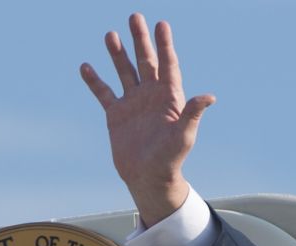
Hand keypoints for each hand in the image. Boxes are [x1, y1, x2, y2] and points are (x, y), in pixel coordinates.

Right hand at [80, 14, 215, 225]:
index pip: (168, 65)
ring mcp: (133, 103)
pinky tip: (86, 66)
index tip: (162, 24)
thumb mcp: (184, 136)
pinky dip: (94, 81)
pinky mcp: (116, 115)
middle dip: (141, 40)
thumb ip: (193, 114)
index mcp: (169, 98)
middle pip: (145, 61)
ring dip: (118, 54)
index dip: (165, 45)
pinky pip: (104, 93)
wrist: (149, 178)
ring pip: (124, 72)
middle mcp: (151, 96)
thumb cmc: (171, 159)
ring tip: (111, 35)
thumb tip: (209, 97)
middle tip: (135, 17)